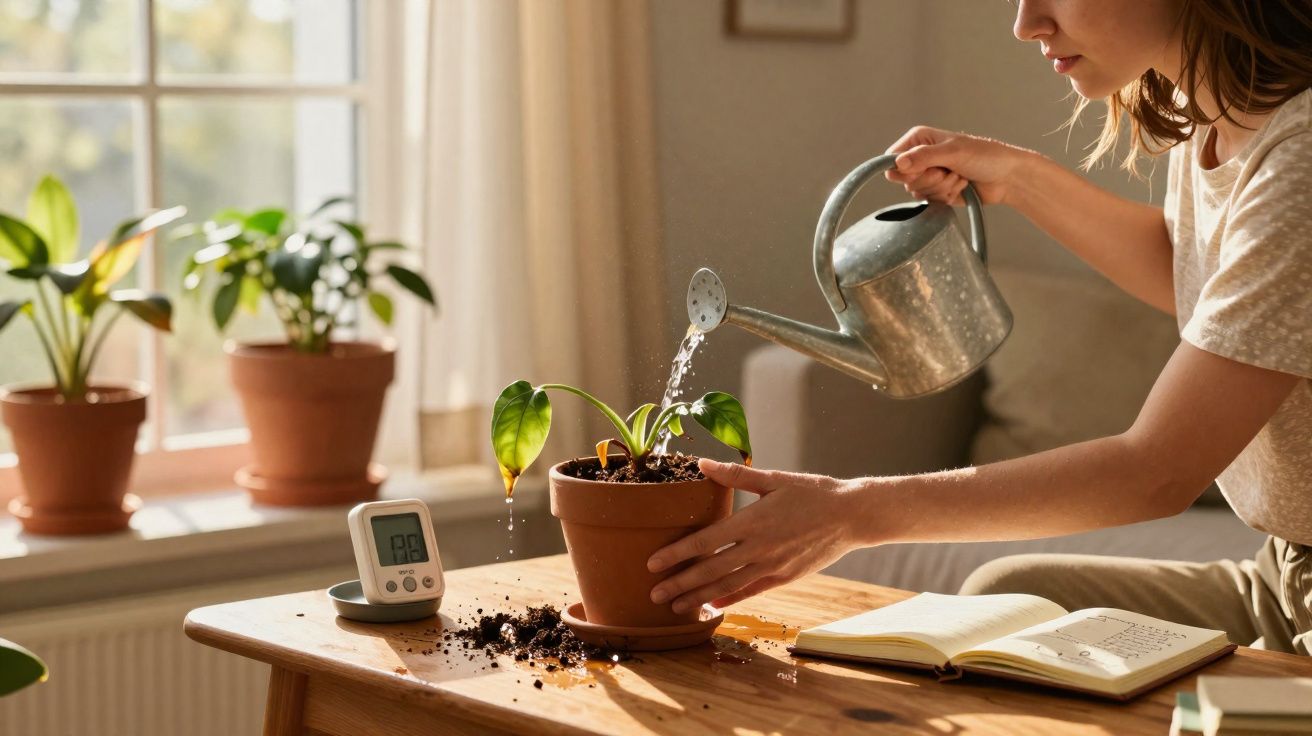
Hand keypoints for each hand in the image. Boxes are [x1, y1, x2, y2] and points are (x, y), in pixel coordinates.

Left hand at [646, 458, 864, 613]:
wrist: (851, 516)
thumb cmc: (811, 492)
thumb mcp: (774, 479)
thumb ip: (735, 475)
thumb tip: (702, 463)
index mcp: (752, 520)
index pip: (705, 541)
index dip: (677, 554)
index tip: (652, 563)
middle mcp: (759, 547)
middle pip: (710, 569)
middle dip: (679, 583)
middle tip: (653, 594)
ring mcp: (772, 566)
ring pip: (727, 585)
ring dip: (699, 597)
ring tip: (675, 606)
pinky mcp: (785, 577)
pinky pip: (751, 592)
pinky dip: (729, 599)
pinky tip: (711, 606)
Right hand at [883, 126, 1035, 205]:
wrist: (1006, 177)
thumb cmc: (985, 156)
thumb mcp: (953, 152)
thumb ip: (924, 157)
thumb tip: (897, 163)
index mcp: (920, 140)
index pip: (892, 158)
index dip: (904, 170)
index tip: (921, 171)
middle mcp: (921, 157)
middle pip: (904, 179)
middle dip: (928, 179)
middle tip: (946, 171)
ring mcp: (929, 175)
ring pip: (916, 191)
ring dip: (940, 187)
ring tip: (958, 177)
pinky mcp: (936, 191)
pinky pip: (929, 201)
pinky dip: (945, 196)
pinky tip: (960, 186)